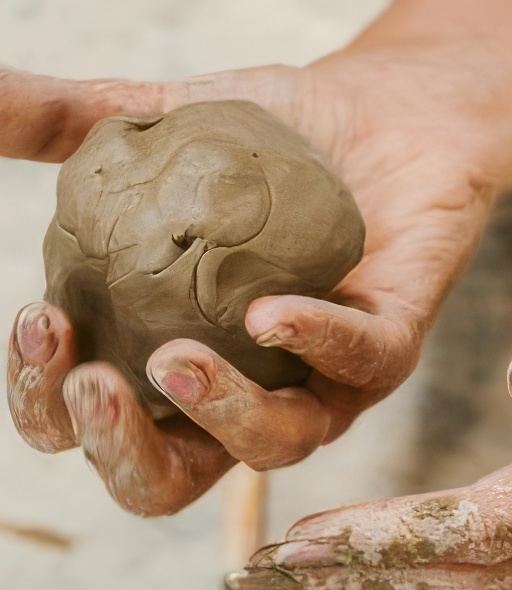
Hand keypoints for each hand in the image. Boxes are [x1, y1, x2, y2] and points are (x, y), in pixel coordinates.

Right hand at [4, 0, 511, 517]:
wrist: (386, 110)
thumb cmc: (272, 140)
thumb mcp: (154, 124)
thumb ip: (62, 124)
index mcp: (171, 364)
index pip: (94, 428)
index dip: (51, 407)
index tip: (40, 327)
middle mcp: (245, 392)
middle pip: (170, 479)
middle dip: (121, 450)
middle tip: (95, 382)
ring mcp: (324, 379)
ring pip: (272, 445)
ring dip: (217, 413)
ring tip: (173, 362)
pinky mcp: (393, 344)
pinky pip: (360, 365)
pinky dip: (314, 342)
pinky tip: (269, 314)